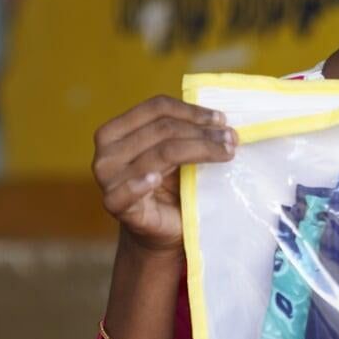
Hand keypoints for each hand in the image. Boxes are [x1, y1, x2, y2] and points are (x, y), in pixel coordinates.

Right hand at [92, 95, 236, 251]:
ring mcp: (107, 179)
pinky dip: (140, 183)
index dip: (191, 111)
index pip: (156, 108)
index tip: (221, 119)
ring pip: (161, 153)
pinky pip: (127, 191)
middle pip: (163, 129)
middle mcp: (106, 151)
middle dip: (202, 133)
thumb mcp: (177, 155)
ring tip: (226, 153)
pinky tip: (156, 180)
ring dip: (199, 150)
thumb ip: (186, 134)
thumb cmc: (170, 188)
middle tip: (232, 138)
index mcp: (116, 131)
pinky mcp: (114, 205)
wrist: (162, 230)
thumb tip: (223, 121)